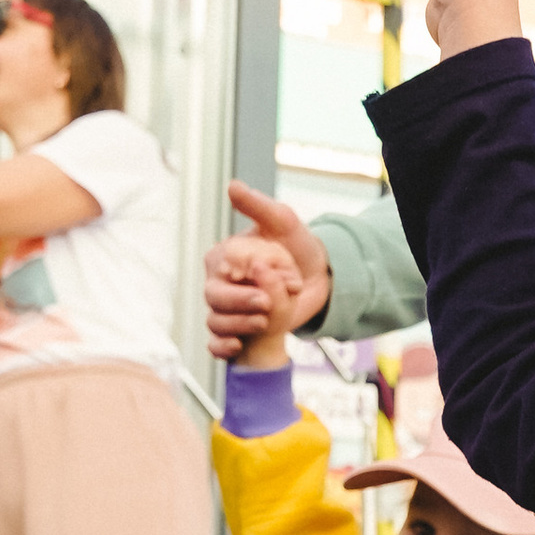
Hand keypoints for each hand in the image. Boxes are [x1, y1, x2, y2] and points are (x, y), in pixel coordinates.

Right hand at [204, 185, 330, 359]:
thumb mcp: (283, 222)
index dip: (242, 275)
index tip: (266, 273)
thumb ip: (258, 207)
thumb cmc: (297, 247)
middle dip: (241, 303)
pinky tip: (237, 346)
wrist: (319, 279)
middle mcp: (219, 283)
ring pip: (216, 321)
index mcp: (224, 258)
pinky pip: (216, 344)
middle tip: (267, 303)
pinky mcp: (237, 331)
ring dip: (238, 325)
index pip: (219, 269)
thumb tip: (233, 186)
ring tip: (265, 322)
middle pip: (215, 298)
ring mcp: (226, 309)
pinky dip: (222, 348)